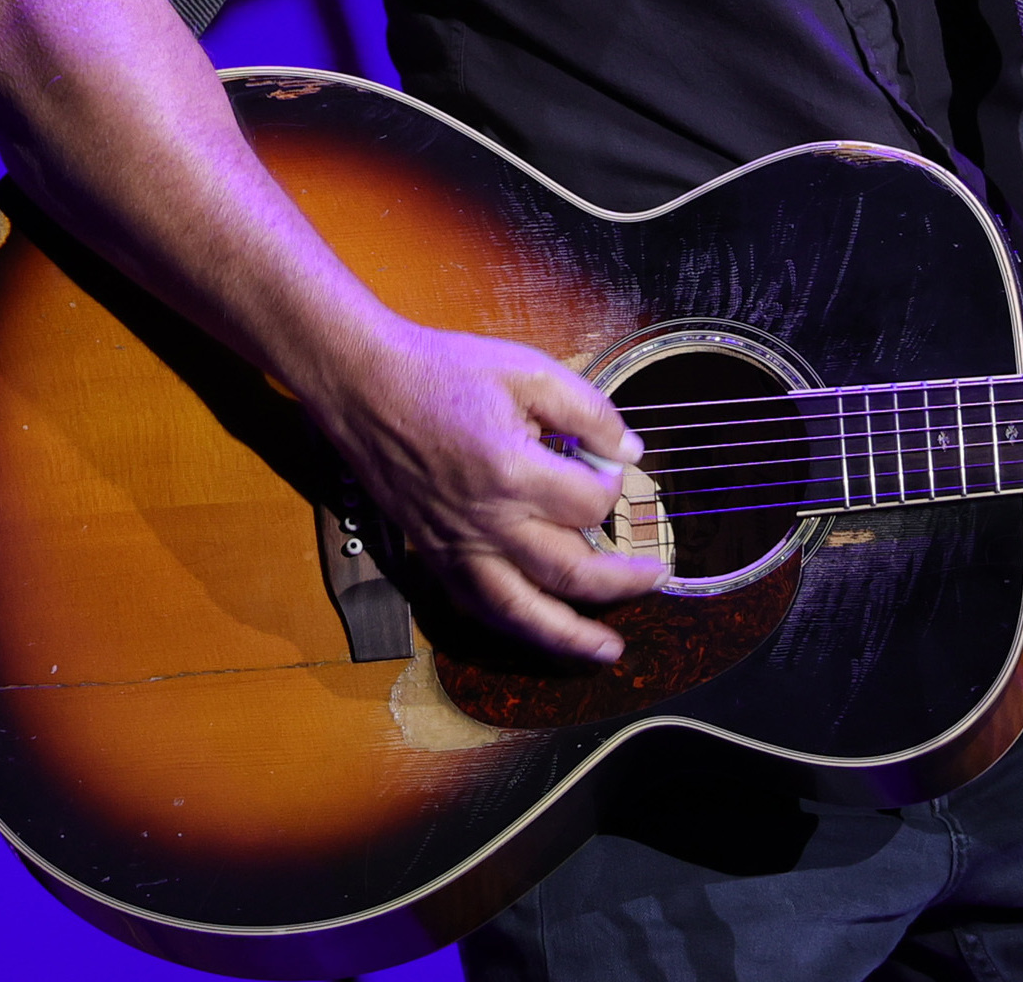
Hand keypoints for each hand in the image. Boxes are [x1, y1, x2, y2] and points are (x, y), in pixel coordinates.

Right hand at [303, 319, 661, 662]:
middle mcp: (486, 522)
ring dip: (569, 637)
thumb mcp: (529, 371)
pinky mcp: (434, 554)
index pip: (591, 505)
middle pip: (570, 574)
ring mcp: (456, 546)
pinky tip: (539, 631)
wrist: (366, 386)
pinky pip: (479, 606)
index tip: (614, 466)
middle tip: (656, 579)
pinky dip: (515, 627)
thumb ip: (589, 411)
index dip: (615, 487)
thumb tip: (629, 450)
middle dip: (621, 583)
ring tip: (607, 650)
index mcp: (513, 473)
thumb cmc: (444, 372)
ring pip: (521, 612)